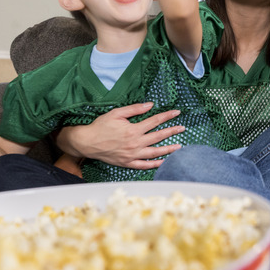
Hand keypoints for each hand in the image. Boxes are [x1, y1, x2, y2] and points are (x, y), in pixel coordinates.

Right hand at [58, 103, 184, 168]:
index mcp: (133, 130)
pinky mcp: (128, 163)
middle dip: (172, 131)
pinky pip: (145, 165)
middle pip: (158, 136)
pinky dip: (155, 164)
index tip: (177, 113)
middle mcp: (135, 143)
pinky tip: (164, 162)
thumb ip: (134, 109)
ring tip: (179, 147)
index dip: (167, 116)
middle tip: (183, 128)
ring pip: (155, 153)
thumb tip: (150, 105)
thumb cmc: (101, 126)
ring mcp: (133, 155)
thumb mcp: (116, 113)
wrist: (87, 142)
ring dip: (168, 149)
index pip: (155, 121)